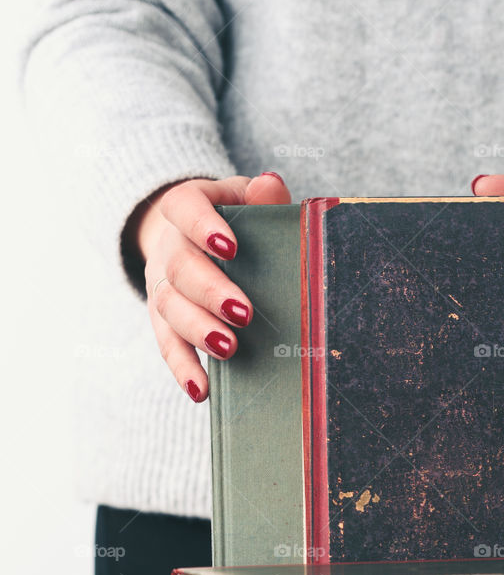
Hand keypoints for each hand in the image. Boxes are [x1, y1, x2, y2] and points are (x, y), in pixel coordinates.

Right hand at [134, 172, 291, 400]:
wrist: (199, 239)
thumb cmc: (236, 219)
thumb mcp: (247, 200)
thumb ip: (261, 197)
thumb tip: (271, 185)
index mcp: (186, 206)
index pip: (184, 208)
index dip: (202, 226)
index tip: (228, 247)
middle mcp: (167, 246)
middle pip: (179, 267)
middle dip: (209, 292)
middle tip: (243, 314)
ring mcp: (161, 285)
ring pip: (169, 308)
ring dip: (198, 331)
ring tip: (228, 348)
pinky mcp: (163, 320)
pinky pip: (168, 345)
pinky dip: (183, 368)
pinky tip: (201, 389)